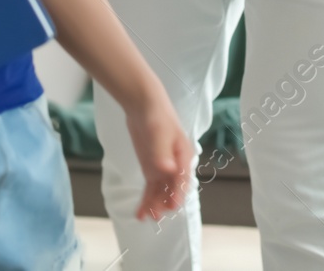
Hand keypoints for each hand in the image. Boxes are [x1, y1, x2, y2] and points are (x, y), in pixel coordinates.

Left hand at [125, 92, 195, 221]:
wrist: (144, 106)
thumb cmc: (156, 116)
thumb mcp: (159, 133)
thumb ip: (162, 153)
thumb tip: (168, 169)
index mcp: (184, 156)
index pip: (183, 178)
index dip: (178, 193)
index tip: (172, 206)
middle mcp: (176, 166)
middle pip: (172, 188)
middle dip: (165, 202)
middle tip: (155, 214)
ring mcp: (164, 169)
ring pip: (161, 192)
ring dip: (155, 204)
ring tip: (146, 216)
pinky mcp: (152, 170)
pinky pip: (151, 189)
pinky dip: (146, 200)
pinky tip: (140, 213)